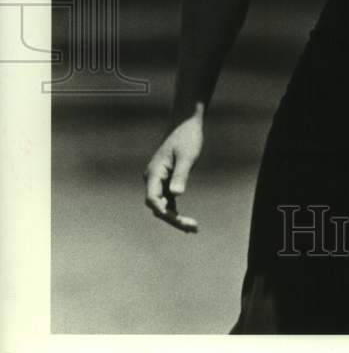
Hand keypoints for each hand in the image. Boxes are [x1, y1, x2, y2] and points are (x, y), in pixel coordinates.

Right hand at [143, 104, 203, 232]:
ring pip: (162, 205)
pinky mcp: (166, 180)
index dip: (162, 211)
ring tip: (193, 228)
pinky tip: (187, 221)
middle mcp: (152, 178)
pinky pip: (168, 200)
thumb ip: (181, 174)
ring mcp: (158, 180)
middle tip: (192, 227)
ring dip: (174, 217)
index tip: (176, 220)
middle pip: (157, 205)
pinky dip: (175, 210)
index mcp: (154, 173)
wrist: (185, 123)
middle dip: (172, 218)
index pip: (152, 199)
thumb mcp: (187, 156)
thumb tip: (176, 194)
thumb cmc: (187, 137)